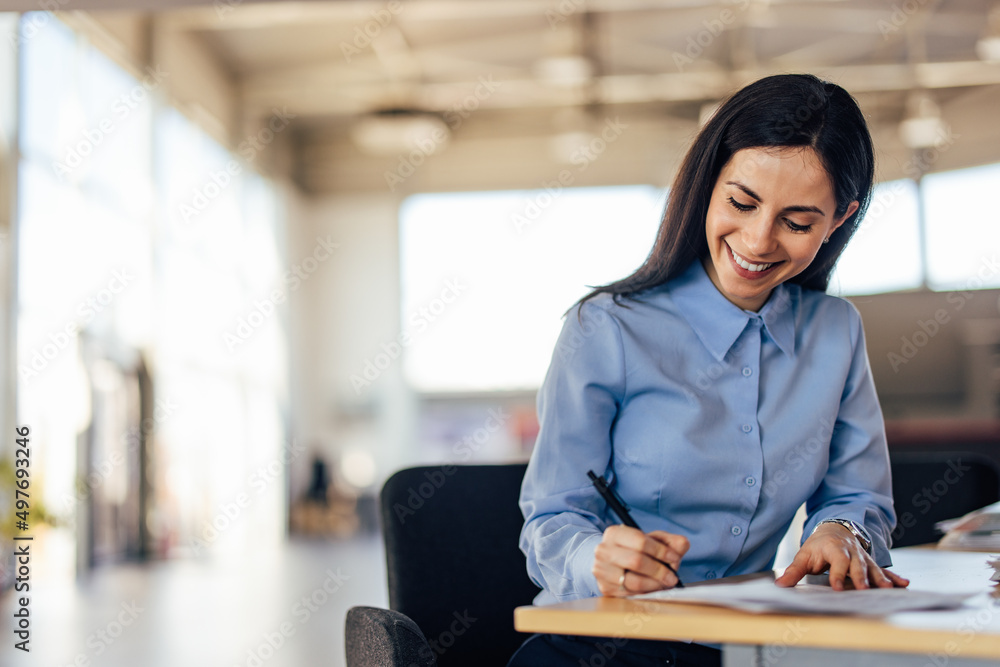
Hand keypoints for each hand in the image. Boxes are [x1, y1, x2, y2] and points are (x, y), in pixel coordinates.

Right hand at [592, 524, 687, 596]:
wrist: (613, 562)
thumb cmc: (635, 550)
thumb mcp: (652, 541)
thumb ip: (670, 541)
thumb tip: (683, 544)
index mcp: (614, 533)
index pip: (640, 541)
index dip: (661, 551)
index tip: (675, 558)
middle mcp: (603, 550)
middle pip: (636, 561)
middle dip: (660, 570)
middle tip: (672, 576)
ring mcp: (601, 570)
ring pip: (634, 581)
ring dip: (655, 584)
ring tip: (665, 583)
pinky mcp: (605, 588)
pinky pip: (631, 594)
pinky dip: (647, 593)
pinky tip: (653, 588)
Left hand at [775, 522, 909, 589]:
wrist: (834, 529)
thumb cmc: (818, 546)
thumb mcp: (804, 555)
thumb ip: (794, 571)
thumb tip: (779, 585)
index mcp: (834, 549)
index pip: (837, 563)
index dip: (837, 575)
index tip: (837, 588)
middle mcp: (851, 552)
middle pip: (857, 566)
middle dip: (861, 578)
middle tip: (864, 590)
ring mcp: (863, 557)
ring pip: (873, 568)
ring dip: (881, 579)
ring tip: (888, 589)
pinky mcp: (870, 563)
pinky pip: (883, 570)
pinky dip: (894, 577)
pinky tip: (905, 584)